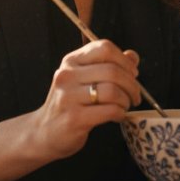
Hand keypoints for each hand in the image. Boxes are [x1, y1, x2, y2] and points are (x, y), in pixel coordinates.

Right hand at [32, 39, 140, 159]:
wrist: (44, 132)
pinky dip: (120, 113)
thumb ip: (109, 65)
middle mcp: (67, 75)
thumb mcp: (85, 79)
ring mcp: (68, 97)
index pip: (104, 48)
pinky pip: (109, 110)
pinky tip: (117, 116)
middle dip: (132, 85)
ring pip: (112, 90)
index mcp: (71, 61)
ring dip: (126, 100)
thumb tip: (133, 56)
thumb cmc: (70, 104)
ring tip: (125, 106)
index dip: (125, 61)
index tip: (133, 74)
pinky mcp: (74, 118)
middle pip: (112, 70)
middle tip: (135, 96)